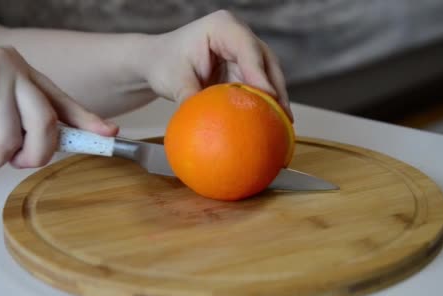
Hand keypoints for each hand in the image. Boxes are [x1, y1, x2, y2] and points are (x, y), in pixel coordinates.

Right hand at [0, 47, 117, 170]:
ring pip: (10, 146)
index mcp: (15, 66)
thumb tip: (49, 144)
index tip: (109, 134)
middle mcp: (8, 68)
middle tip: (13, 159)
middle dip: (33, 155)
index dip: (86, 120)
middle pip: (46, 127)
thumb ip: (16, 117)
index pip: (59, 98)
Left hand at [144, 10, 292, 119]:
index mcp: (222, 26)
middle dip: (276, 88)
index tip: (269, 96)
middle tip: (283, 115)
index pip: (247, 49)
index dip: (260, 73)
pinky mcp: (243, 66)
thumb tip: (204, 123)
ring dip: (275, 97)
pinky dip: (265, 101)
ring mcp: (243, 49)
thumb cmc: (164, 63)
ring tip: (283, 122)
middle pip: (265, 60)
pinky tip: (270, 121)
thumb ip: (190, 98)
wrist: (158, 61)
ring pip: (268, 72)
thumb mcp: (173, 81)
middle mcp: (238, 34)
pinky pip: (259, 83)